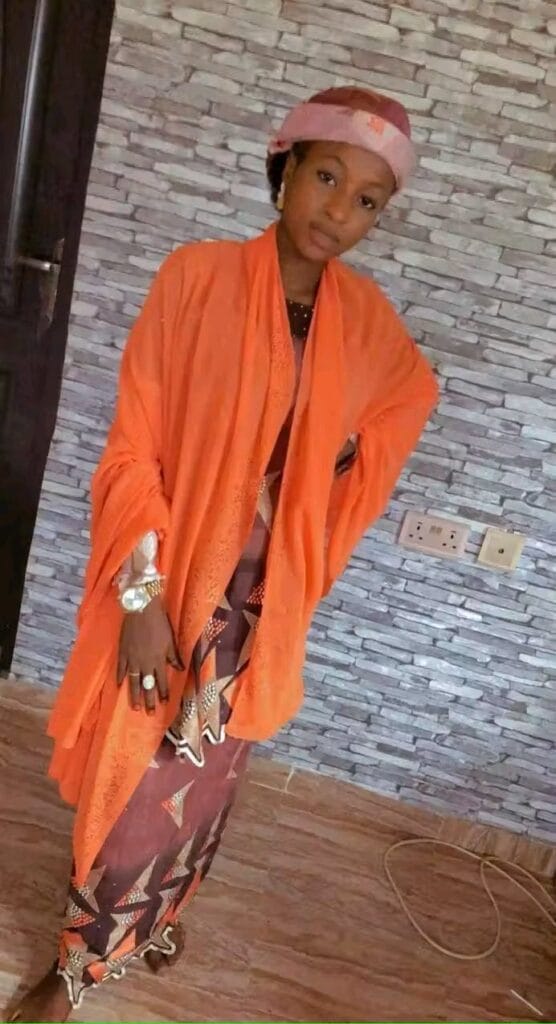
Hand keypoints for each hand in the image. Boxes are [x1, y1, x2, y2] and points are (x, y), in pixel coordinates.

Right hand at [117, 595, 182, 713]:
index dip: (164, 693)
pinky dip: (120, 678)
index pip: (162, 681)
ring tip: (135, 707)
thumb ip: (174, 656)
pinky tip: (119, 686)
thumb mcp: (170, 640)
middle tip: (150, 714)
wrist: (141, 609)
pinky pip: (121, 669)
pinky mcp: (123, 653)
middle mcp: (146, 663)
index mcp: (159, 660)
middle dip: (149, 700)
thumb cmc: (159, 623)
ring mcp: (132, 659)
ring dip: (134, 695)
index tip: (165, 704)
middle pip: (148, 685)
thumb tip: (181, 669)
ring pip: (134, 682)